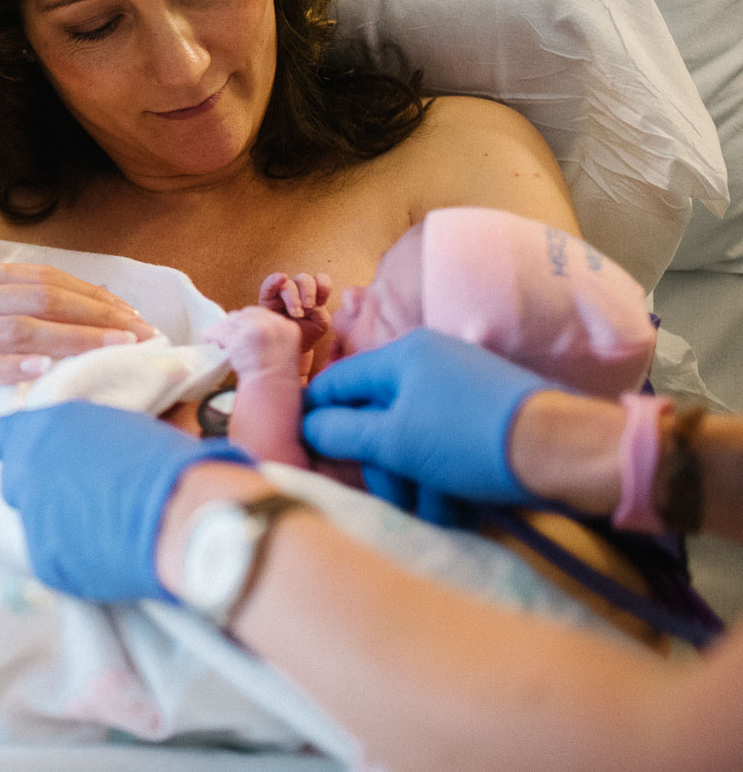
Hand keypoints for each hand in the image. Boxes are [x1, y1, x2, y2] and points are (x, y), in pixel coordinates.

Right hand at [0, 259, 155, 431]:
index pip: (43, 278)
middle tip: (141, 335)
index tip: (133, 315)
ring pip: (16, 330)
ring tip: (114, 350)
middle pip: (40, 298)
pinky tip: (43, 375)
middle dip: (97, 316)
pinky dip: (9, 370)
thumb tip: (54, 311)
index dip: (93, 295)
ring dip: (72, 340)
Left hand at [0, 401, 251, 601]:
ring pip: (34, 521)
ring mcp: (31, 517)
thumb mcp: (115, 427)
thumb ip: (81, 438)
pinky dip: (72, 555)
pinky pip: (52, 555)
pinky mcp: (44, 559)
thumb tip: (79, 446)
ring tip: (102, 525)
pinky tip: (106, 549)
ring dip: (57, 522)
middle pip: (14, 482)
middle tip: (78, 494)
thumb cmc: (161, 461)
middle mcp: (26, 471)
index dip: (18, 446)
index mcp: (41, 429)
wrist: (176, 515)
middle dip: (38, 487)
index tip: (39, 456)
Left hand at [203, 306, 302, 383]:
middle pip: (246, 314)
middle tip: (227, 336)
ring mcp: (257, 330)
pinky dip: (212, 335)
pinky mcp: (240, 338)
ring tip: (217, 340)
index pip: (262, 314)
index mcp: (288, 328)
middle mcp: (274, 325)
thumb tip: (248, 329)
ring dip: (223, 329)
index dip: (248, 322)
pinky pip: (220, 332)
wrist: (272, 393)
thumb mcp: (283, 352)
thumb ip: (271, 337)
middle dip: (235, 324)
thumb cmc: (276, 380)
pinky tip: (208, 340)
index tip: (241, 331)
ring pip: (232, 321)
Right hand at [258, 271, 331, 352]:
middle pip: (304, 279)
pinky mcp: (267, 298)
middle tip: (308, 307)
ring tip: (296, 314)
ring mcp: (281, 293)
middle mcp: (298, 289)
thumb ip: (320, 310)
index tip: (322, 302)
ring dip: (293, 297)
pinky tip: (281, 278)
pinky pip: (269, 284)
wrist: (290, 346)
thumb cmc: (307, 334)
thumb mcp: (321, 323)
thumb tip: (306, 303)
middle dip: (308, 292)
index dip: (323, 286)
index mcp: (314, 293)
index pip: (320, 279)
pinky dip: (274, 280)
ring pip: (288, 284)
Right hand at [301, 330, 549, 507]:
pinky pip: (444, 445)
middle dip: (382, 467)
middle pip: (377, 418)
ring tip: (435, 515)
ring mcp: (461, 388)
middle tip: (393, 501)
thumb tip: (308, 428)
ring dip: (414, 481)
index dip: (316, 418)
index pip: (337, 382)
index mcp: (402, 356)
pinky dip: (443, 478)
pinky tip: (456, 509)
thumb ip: (342, 433)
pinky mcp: (486, 416)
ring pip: (412, 439)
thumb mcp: (395, 441)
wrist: (565, 452)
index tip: (305, 454)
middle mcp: (429, 363)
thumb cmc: (469, 440)